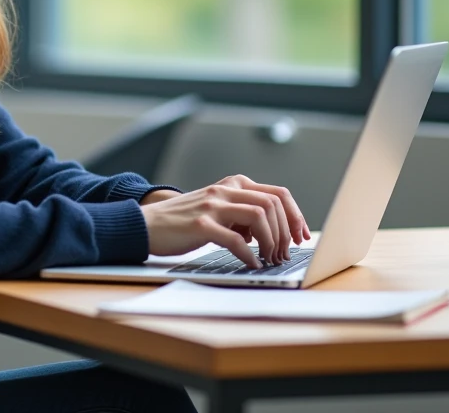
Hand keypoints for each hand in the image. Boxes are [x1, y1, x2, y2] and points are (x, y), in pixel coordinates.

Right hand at [139, 175, 309, 267]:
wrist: (147, 224)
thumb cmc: (184, 222)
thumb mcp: (217, 209)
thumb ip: (242, 213)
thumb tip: (274, 233)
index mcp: (233, 184)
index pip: (278, 194)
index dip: (296, 216)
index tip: (302, 237)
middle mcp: (225, 190)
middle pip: (273, 204)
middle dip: (285, 233)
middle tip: (283, 254)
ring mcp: (212, 205)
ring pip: (259, 217)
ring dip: (270, 242)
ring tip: (268, 259)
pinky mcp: (200, 224)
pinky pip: (235, 240)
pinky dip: (249, 255)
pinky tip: (250, 264)